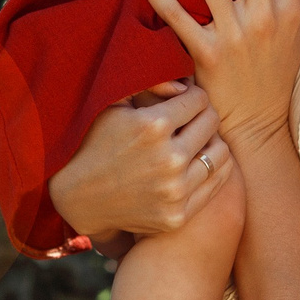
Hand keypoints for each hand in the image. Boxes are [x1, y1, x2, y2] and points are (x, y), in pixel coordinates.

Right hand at [48, 79, 233, 243]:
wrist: (79, 198)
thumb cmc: (95, 143)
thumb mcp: (113, 104)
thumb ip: (149, 84)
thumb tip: (184, 87)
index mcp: (152, 126)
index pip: (199, 99)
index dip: (192, 96)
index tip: (183, 101)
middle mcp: (168, 159)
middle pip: (212, 123)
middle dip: (203, 116)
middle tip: (190, 119)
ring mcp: (175, 191)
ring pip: (221, 153)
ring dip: (210, 142)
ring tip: (195, 141)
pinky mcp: (177, 215)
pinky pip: (216, 184)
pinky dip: (211, 170)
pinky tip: (196, 163)